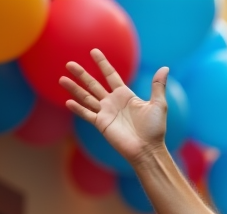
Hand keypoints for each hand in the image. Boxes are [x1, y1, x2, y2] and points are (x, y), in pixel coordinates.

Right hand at [60, 49, 167, 166]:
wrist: (148, 149)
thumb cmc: (155, 129)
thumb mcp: (158, 105)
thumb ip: (158, 86)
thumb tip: (165, 68)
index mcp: (125, 95)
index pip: (111, 75)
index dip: (102, 64)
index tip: (94, 51)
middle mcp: (113, 102)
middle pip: (94, 84)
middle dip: (82, 74)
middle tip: (69, 64)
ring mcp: (106, 113)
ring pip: (86, 97)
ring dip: (74, 89)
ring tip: (62, 78)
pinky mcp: (102, 124)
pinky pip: (87, 114)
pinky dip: (78, 108)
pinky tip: (68, 101)